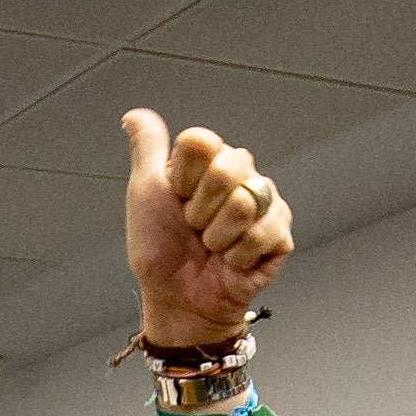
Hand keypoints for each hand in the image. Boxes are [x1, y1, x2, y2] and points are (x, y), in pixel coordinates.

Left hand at [125, 110, 291, 346]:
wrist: (179, 299)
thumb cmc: (161, 251)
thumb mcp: (146, 193)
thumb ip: (148, 148)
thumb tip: (134, 115)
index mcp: (209, 161)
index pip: (202, 143)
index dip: (184, 177)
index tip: (177, 198)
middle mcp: (240, 176)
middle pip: (226, 168)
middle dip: (201, 208)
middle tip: (195, 227)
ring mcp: (264, 204)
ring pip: (245, 203)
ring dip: (219, 235)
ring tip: (214, 246)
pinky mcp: (280, 234)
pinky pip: (263, 233)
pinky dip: (239, 256)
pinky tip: (232, 261)